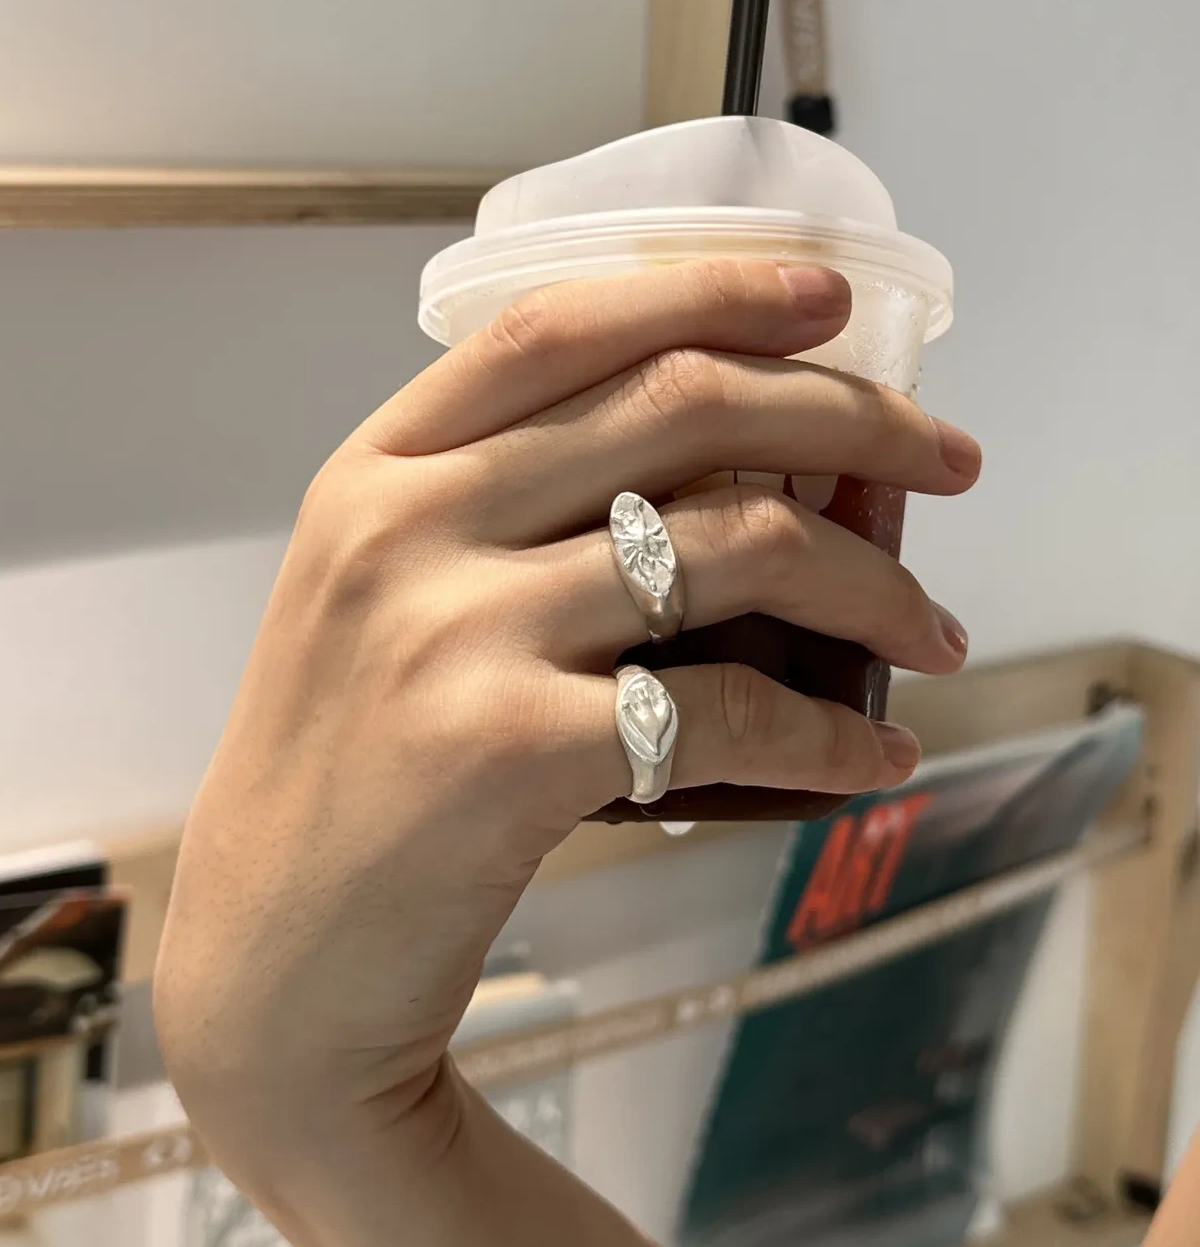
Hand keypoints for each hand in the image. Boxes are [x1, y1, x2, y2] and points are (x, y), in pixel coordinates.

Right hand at [154, 259, 979, 1167]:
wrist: (275, 958)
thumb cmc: (347, 782)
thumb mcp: (388, 611)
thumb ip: (504, 528)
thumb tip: (722, 490)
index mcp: (379, 473)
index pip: (561, 327)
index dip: (712, 288)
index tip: (829, 298)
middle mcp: (411, 527)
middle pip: (681, 408)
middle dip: (852, 418)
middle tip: (947, 461)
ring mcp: (457, 632)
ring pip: (735, 548)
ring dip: (872, 589)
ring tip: (935, 635)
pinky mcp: (513, 748)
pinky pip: (730, 712)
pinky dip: (829, 737)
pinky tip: (873, 758)